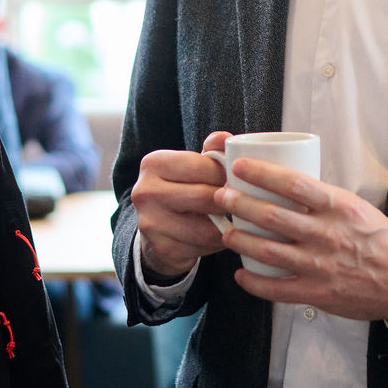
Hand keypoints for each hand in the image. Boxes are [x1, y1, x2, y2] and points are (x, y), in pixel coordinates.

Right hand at [131, 131, 234, 278]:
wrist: (158, 227)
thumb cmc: (183, 188)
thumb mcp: (193, 165)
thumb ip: (212, 150)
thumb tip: (225, 138)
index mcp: (153, 163)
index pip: (201, 165)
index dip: (226, 174)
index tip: (236, 180)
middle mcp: (145, 191)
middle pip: (204, 196)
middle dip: (228, 201)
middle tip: (242, 202)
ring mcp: (150, 222)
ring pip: (206, 227)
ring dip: (226, 226)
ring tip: (235, 219)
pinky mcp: (162, 248)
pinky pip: (203, 247)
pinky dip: (218, 243)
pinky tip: (221, 236)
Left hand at [217, 159, 387, 324]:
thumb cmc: (379, 240)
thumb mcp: (356, 208)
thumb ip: (323, 200)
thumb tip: (287, 187)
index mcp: (339, 207)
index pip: (293, 184)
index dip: (262, 173)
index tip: (240, 167)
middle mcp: (327, 235)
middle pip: (273, 217)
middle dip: (241, 205)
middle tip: (222, 197)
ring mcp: (320, 266)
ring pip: (269, 252)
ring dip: (242, 240)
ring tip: (227, 232)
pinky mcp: (317, 293)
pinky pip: (277, 289)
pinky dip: (254, 283)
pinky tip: (242, 274)